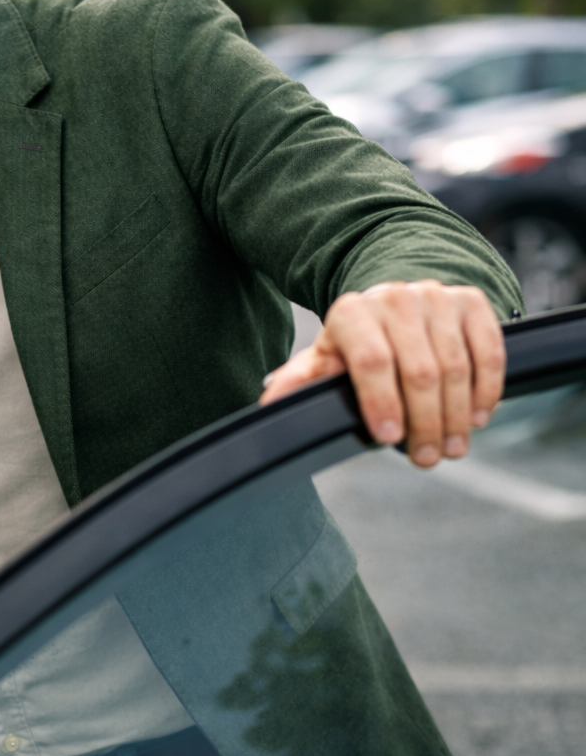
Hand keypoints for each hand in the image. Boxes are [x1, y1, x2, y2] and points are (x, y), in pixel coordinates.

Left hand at [260, 281, 505, 467]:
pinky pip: (488, 351)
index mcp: (350, 313)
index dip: (381, 403)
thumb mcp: (323, 362)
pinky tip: (478, 417)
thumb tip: (268, 408)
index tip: (389, 439)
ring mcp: (435, 297)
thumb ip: (298, 383)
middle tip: (428, 458)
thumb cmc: (355, 344)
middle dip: (425, 422)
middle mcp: (393, 298)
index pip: (371, 361)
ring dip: (457, 416)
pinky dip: (486, 389)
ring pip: (455, 366)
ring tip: (452, 447)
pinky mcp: (470, 301)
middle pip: (419, 371)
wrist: (393, 304)